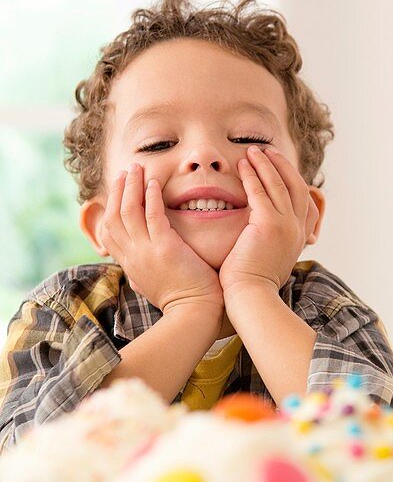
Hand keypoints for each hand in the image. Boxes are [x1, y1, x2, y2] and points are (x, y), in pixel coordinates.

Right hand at [99, 163, 223, 315]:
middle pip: (113, 216)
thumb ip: (141, 271)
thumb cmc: (180, 299)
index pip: (109, 231)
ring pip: (129, 211)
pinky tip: (154, 182)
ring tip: (137, 168)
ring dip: (131, 186)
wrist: (194, 313)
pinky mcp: (165, 249)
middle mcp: (132, 256)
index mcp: (129, 264)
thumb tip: (134, 271)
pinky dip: (151, 197)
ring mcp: (146, 252)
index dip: (111, 206)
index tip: (118, 189)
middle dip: (118, 190)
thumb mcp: (151, 284)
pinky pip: (153, 216)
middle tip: (125, 171)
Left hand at [219, 146, 319, 298]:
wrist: (252, 298)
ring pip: (279, 184)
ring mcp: (286, 226)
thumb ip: (272, 245)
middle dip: (282, 165)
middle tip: (267, 150)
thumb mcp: (271, 262)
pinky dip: (252, 175)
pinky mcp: (269, 225)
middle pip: (296, 186)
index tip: (280, 167)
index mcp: (299, 238)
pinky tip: (242, 165)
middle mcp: (297, 229)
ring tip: (253, 150)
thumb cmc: (253, 285)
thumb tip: (264, 241)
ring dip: (266, 164)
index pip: (306, 202)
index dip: (294, 180)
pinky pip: (260, 192)